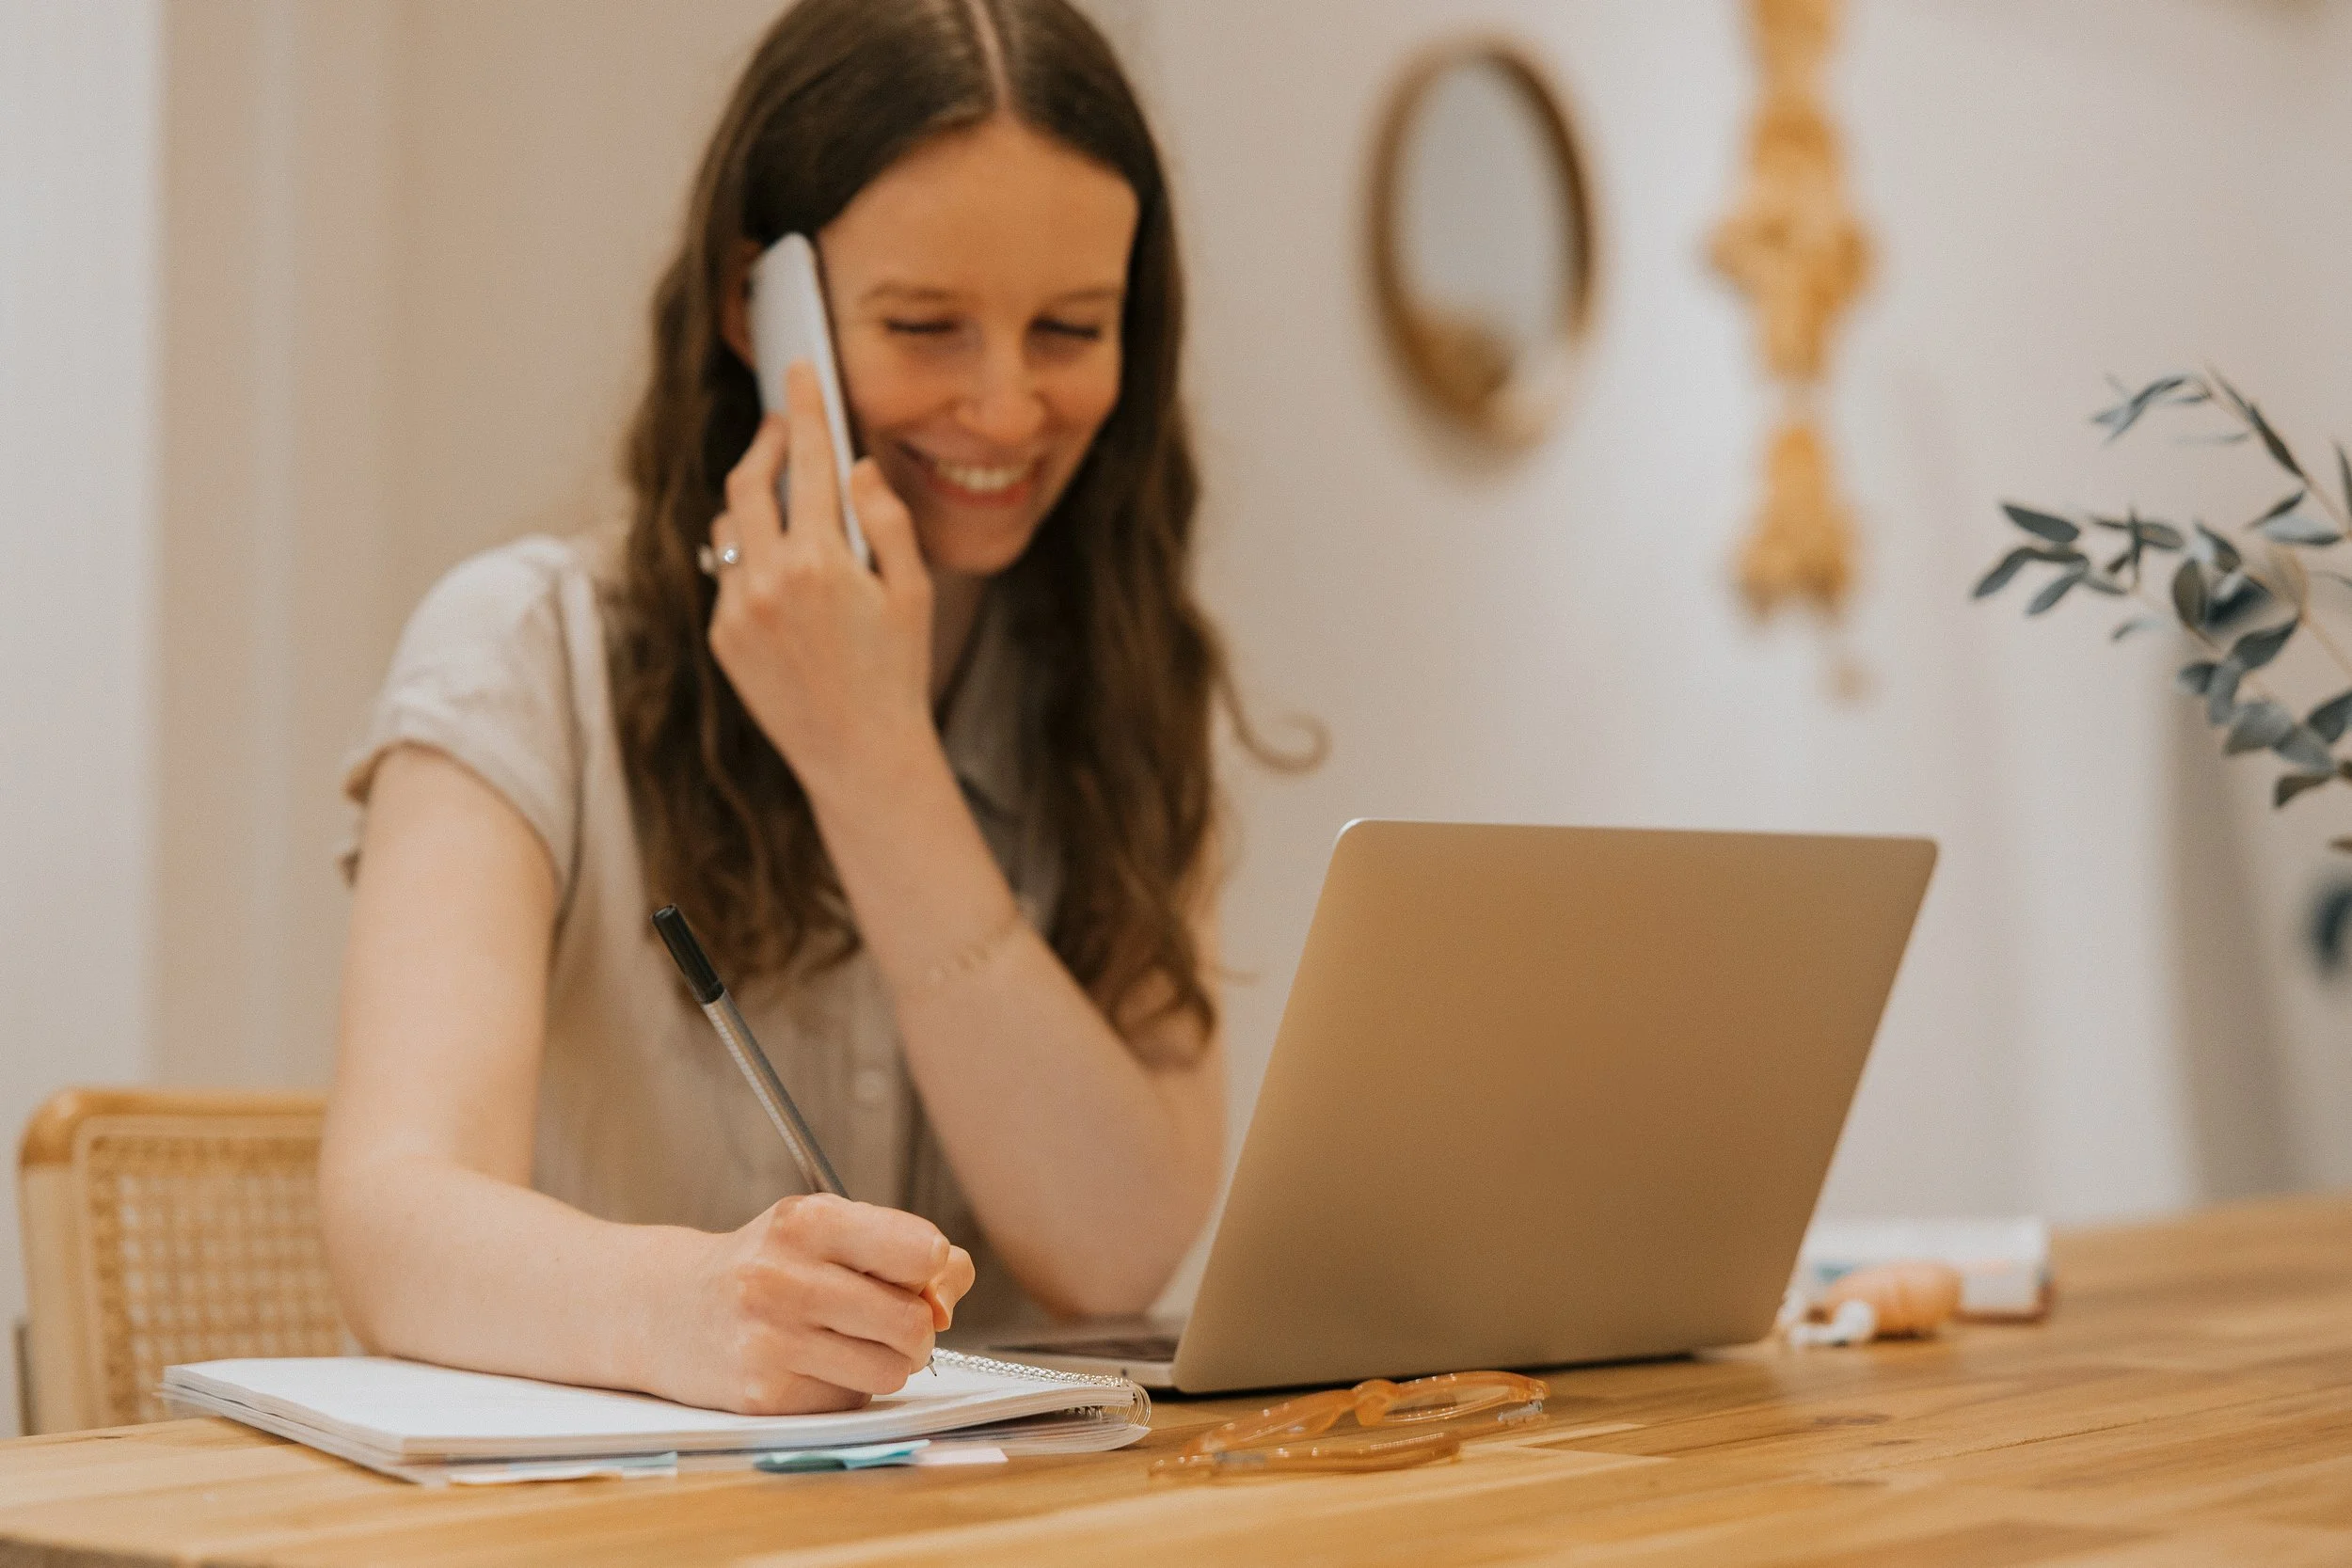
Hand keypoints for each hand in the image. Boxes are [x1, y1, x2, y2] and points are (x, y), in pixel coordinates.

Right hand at [663, 1192, 976, 1415]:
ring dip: (885, 1362)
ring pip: (891, 1371)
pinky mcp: (763, 1397)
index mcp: (806, 1221)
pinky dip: (846, 1388)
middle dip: (916, 1327)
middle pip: (913, 1322)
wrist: (666, 1309)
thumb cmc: (768, 1263)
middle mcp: (782, 1278)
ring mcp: (769, 1341)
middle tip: (887, 1319)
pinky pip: (852, 1402)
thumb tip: (945, 1307)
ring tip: (848, 1341)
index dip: (929, 1269)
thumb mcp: (829, 1229)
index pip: (921, 1252)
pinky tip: (810, 1364)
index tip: (908, 1273)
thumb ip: (909, 1252)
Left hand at [707, 360, 934, 804]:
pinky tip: (782, 578)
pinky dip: (748, 559)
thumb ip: (886, 520)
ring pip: (728, 525)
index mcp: (822, 561)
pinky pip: (726, 574)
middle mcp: (768, 579)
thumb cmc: (897, 674)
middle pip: (747, 480)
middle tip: (780, 426)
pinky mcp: (721, 637)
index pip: (809, 461)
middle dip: (764, 443)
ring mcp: (736, 609)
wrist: (859, 754)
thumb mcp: (912, 592)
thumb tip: (857, 469)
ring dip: (752, 503)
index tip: (798, 371)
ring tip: (787, 507)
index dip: (804, 407)